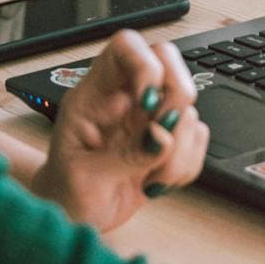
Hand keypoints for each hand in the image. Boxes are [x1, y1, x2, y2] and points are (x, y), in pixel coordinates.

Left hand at [32, 30, 208, 232]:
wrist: (75, 215)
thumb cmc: (66, 191)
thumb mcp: (85, 177)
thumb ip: (124, 155)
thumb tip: (163, 137)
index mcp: (96, 95)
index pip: (125, 47)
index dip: (146, 64)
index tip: (148, 102)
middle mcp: (127, 99)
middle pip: (169, 62)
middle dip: (176, 100)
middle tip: (161, 138)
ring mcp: (150, 118)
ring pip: (189, 107)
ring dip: (179, 149)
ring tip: (150, 178)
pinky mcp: (170, 141)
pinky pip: (198, 138)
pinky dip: (185, 166)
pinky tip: (157, 181)